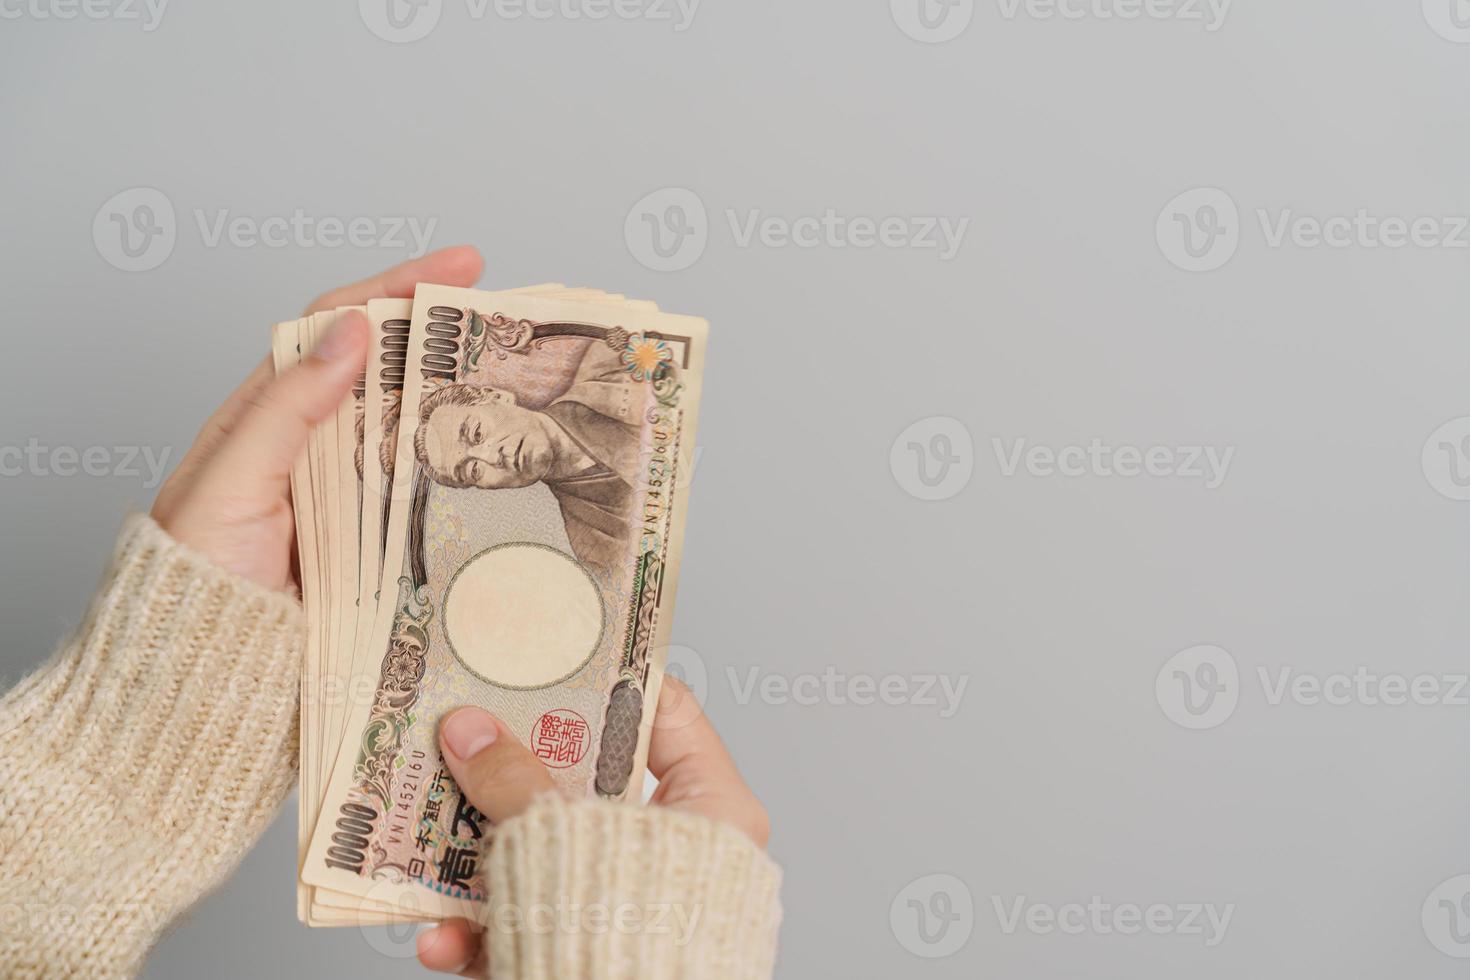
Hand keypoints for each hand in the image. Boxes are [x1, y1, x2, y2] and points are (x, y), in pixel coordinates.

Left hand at [150, 246, 483, 590]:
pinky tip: (495, 449)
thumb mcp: (233, 481)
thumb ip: (287, 409)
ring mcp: (344, 490)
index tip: (461, 265)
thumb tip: (351, 333)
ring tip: (517, 367)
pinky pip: (422, 486)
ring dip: (459, 391)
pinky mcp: (373, 539)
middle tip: (507, 311)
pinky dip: (458, 459)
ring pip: (409, 422)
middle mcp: (309, 443)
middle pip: (384, 367)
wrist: (199, 675)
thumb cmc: (194, 578)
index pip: (336, 328)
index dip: (396, 287)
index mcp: (265, 414)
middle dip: (442, 330)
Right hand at [416, 677, 769, 976]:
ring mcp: (632, 909)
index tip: (546, 653)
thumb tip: (465, 728)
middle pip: (587, 787)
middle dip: (514, 768)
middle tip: (464, 729)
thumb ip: (515, 781)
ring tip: (423, 834)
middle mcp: (679, 856)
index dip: (607, 680)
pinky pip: (530, 930)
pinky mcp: (589, 955)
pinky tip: (440, 941)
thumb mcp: (568, 840)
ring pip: (547, 860)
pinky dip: (479, 937)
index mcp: (713, 810)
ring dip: (476, 858)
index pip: (666, 715)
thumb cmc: (637, 943)